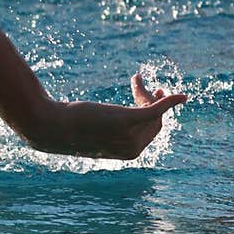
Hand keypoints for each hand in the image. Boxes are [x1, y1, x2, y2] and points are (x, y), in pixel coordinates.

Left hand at [46, 74, 187, 159]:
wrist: (52, 127)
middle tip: (146, 86)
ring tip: (137, 80)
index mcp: (129, 153)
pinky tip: (181, 96)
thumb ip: (107, 131)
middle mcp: (134, 148)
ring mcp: (132, 135)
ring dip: (149, 94)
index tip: (147, 97)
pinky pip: (157, 109)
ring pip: (154, 111)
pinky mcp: (128, 119)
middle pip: (156, 121)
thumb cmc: (68, 128)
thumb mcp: (93, 131)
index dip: (151, 114)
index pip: (150, 132)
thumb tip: (104, 124)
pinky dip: (170, 101)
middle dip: (153, 102)